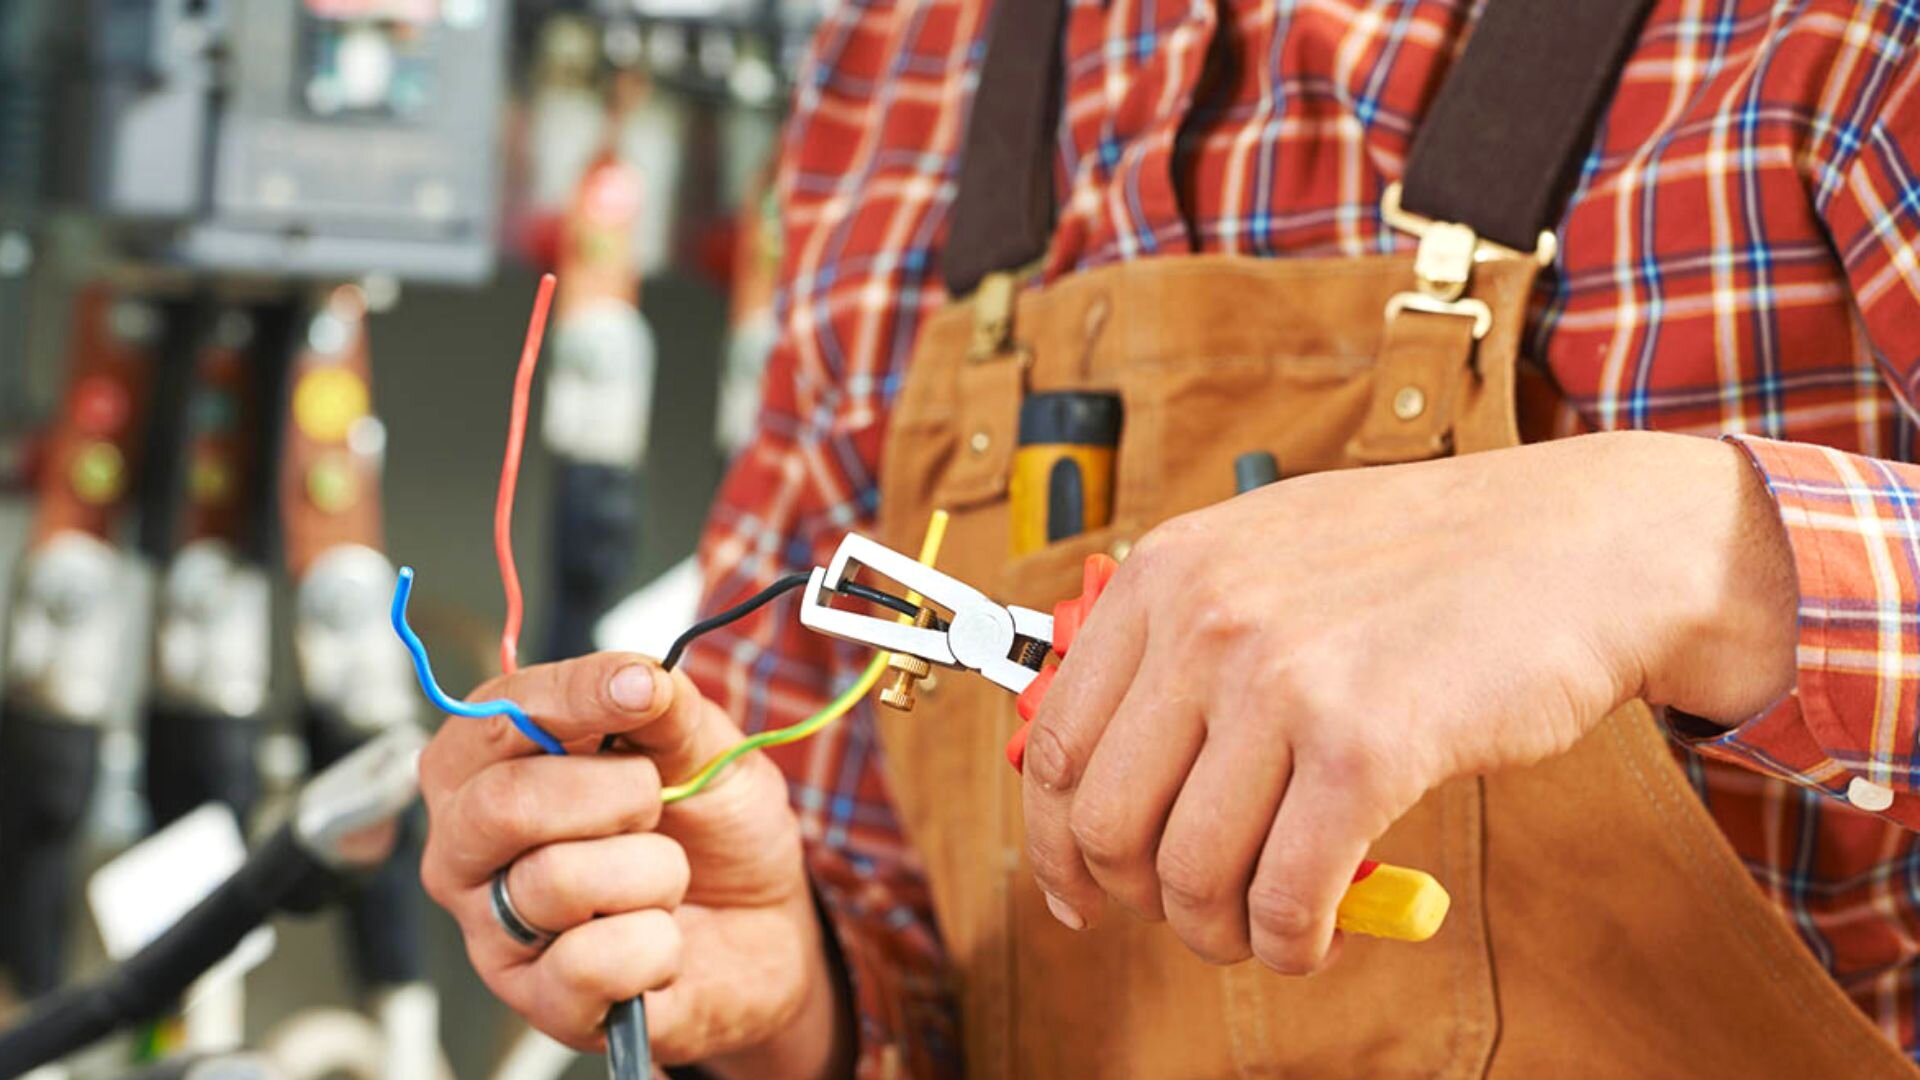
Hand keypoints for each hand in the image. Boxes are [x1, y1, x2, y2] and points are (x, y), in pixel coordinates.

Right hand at [418, 652, 844, 1077]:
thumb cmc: (708, 826)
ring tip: (666, 876)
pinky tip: (661, 939)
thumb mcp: (703, 747)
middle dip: (613, 792)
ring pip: (555, 882)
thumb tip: (638, 679)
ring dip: (652, 870)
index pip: (498, 715)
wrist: (765, 925)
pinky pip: (587, 963)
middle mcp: (469, 850)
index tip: (642, 689)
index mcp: (489, 767)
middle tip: (655, 801)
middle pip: (501, 805)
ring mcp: (496, 932)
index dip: (574, 695)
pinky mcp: (541, 1004)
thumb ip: (666, 706)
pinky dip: (654, 945)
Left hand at [1021, 431, 1797, 973]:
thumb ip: (1183, 640)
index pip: (1057, 744)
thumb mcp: (1270, 555)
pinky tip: (1318, 934)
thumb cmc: (1431, 560)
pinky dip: (1292, 941)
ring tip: (1266, 927)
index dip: (1058, 843)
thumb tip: (1113, 765)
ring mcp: (1282, 681)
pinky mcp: (1367, 746)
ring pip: (1189, 872)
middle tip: (1194, 912)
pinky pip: (1287, 895)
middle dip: (1140, 896)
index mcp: (1167, 572)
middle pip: (1108, 821)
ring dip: (1221, 931)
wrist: (1583, 543)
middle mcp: (1206, 620)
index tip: (1077, 890)